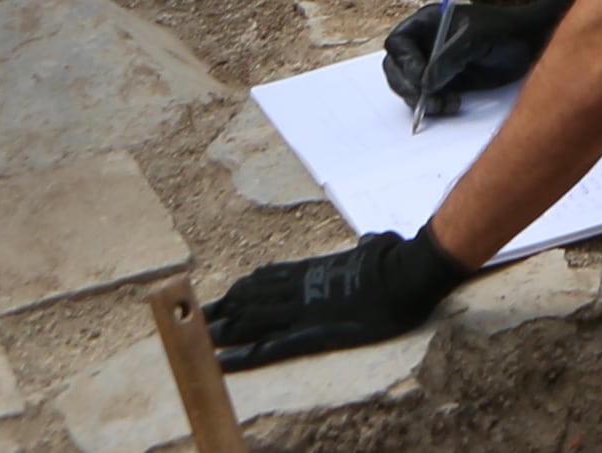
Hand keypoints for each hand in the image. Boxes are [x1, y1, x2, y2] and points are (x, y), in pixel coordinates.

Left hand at [206, 229, 462, 369]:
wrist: (406, 276)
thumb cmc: (398, 259)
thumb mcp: (380, 247)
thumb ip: (369, 245)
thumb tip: (371, 240)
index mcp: (313, 269)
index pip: (267, 278)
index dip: (243, 289)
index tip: (227, 295)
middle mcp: (300, 288)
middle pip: (250, 299)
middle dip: (222, 309)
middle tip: (196, 318)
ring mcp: (302, 311)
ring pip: (251, 321)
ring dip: (223, 330)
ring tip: (196, 338)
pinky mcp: (310, 334)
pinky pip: (268, 348)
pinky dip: (242, 356)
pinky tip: (222, 361)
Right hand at [380, 0, 572, 106]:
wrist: (531, 45)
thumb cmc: (505, 31)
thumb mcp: (476, 38)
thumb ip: (449, 58)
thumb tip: (424, 83)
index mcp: (429, 23)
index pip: (399, 43)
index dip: (403, 62)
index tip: (419, 78)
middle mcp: (427, 44)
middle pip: (397, 68)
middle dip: (407, 86)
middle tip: (425, 101)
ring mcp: (434, 65)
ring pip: (409, 87)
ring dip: (421, 100)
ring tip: (445, 104)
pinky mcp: (445, 84)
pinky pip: (427, 99)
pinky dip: (433, 106)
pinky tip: (452, 105)